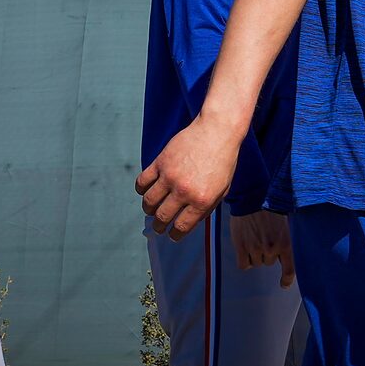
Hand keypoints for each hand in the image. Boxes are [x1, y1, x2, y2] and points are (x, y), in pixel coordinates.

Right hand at [136, 114, 241, 240]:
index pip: (181, 227)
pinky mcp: (161, 162)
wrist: (218, 131)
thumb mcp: (222, 190)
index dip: (174, 235)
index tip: (172, 235)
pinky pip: (143, 182)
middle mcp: (184, 191)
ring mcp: (170, 176)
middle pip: (162, 217)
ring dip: (148, 210)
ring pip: (149, 202)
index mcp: (202, 201)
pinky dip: (141, 190)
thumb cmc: (223, 161)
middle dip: (159, 226)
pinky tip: (145, 191)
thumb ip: (206, 207)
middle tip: (158, 226)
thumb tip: (188, 222)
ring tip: (151, 210)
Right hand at [231, 211, 295, 287]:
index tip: (283, 284)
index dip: (286, 279)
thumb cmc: (269, 207)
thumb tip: (286, 255)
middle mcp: (272, 248)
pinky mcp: (242, 247)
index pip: (289, 269)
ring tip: (254, 237)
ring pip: (256, 263)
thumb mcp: (284, 223)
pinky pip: (244, 265)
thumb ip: (286, 240)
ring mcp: (256, 248)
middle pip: (269, 262)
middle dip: (267, 253)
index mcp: (286, 242)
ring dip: (255, 254)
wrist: (251, 196)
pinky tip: (244, 247)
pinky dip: (244, 259)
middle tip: (264, 237)